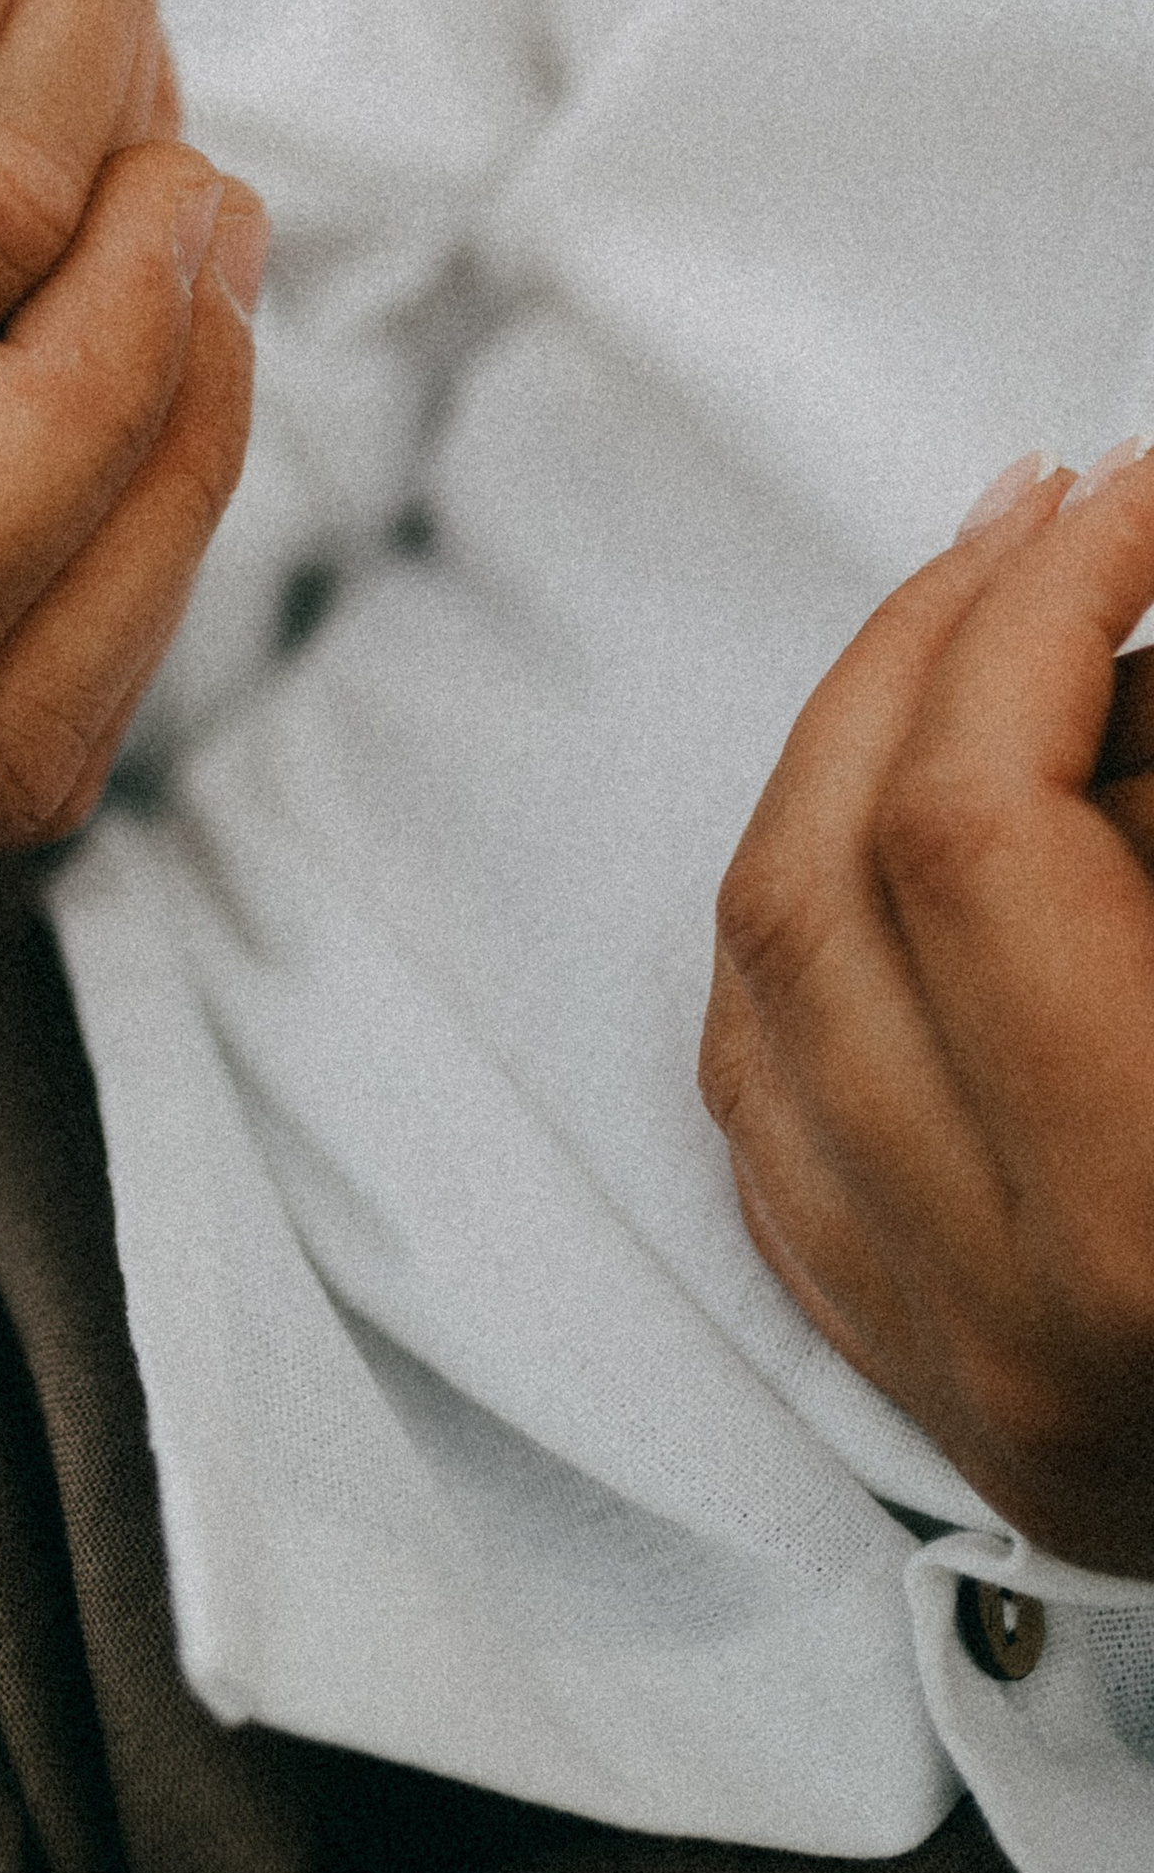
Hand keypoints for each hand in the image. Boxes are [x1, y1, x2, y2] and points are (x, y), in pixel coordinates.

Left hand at [704, 452, 1153, 1568]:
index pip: (974, 834)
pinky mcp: (932, 1380)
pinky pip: (772, 1105)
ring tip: (988, 620)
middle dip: (926, 647)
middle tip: (1052, 512)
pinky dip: (814, 929)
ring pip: (757, 981)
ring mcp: (948, 1359)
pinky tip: (904, 815)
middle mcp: (1017, 1311)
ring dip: (845, 760)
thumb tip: (1148, 623)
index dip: (1043, 610)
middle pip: (823, 879)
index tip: (1142, 493)